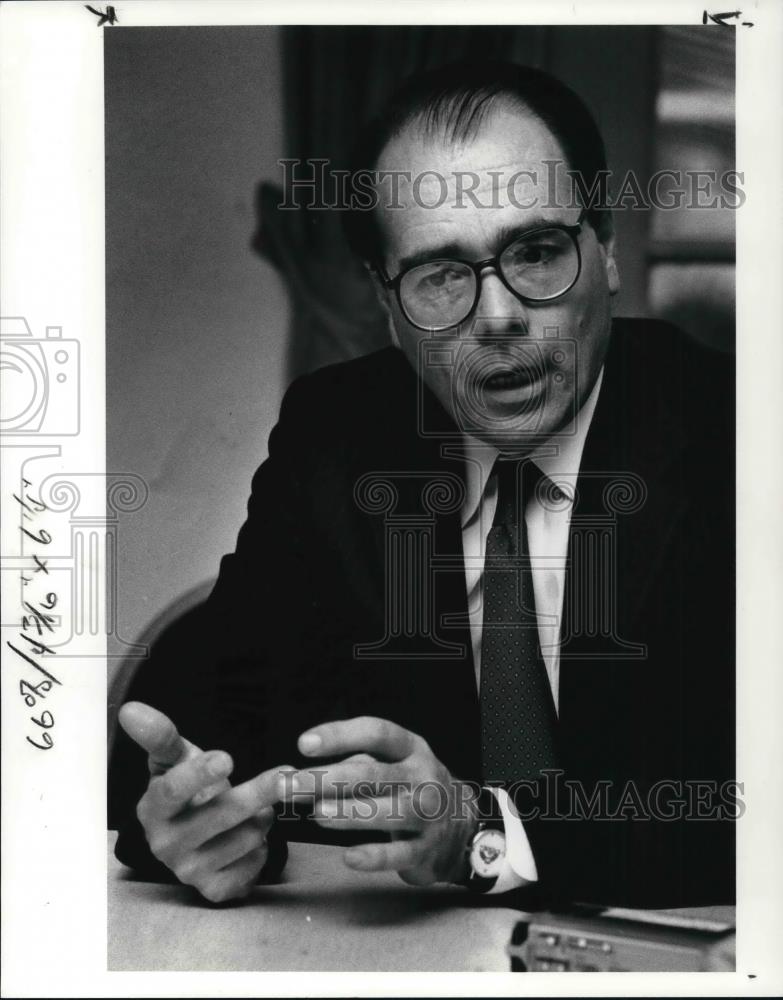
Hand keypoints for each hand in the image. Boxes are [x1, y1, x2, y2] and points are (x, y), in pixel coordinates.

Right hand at [118, 701, 292, 902]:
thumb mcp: (175, 758)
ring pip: (246, 837)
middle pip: (221, 814)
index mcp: (152, 808)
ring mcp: (189, 871)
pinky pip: (254, 865)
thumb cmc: (188, 790)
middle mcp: (165, 844)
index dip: (199, 774)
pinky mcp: (213, 890)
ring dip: (263, 818)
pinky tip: (253, 838)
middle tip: (289, 774)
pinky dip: (263, 847)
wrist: (197, 835)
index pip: (172, 791)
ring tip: (258, 808)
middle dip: (260, 791)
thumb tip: (131, 709)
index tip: (227, 758)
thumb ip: (160, 735)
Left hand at [281, 716, 477, 885]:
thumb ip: (353, 765)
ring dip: (349, 813)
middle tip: (292, 785)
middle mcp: (421, 777)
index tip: (304, 744)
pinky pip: (398, 854)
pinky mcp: (425, 850)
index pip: (376, 733)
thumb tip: (303, 774)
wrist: (461, 827)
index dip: (340, 735)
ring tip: (317, 813)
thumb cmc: (411, 787)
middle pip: (373, 774)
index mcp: (411, 748)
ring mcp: (427, 814)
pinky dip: (374, 856)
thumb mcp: (393, 764)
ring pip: (386, 812)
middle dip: (328, 779)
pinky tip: (349, 857)